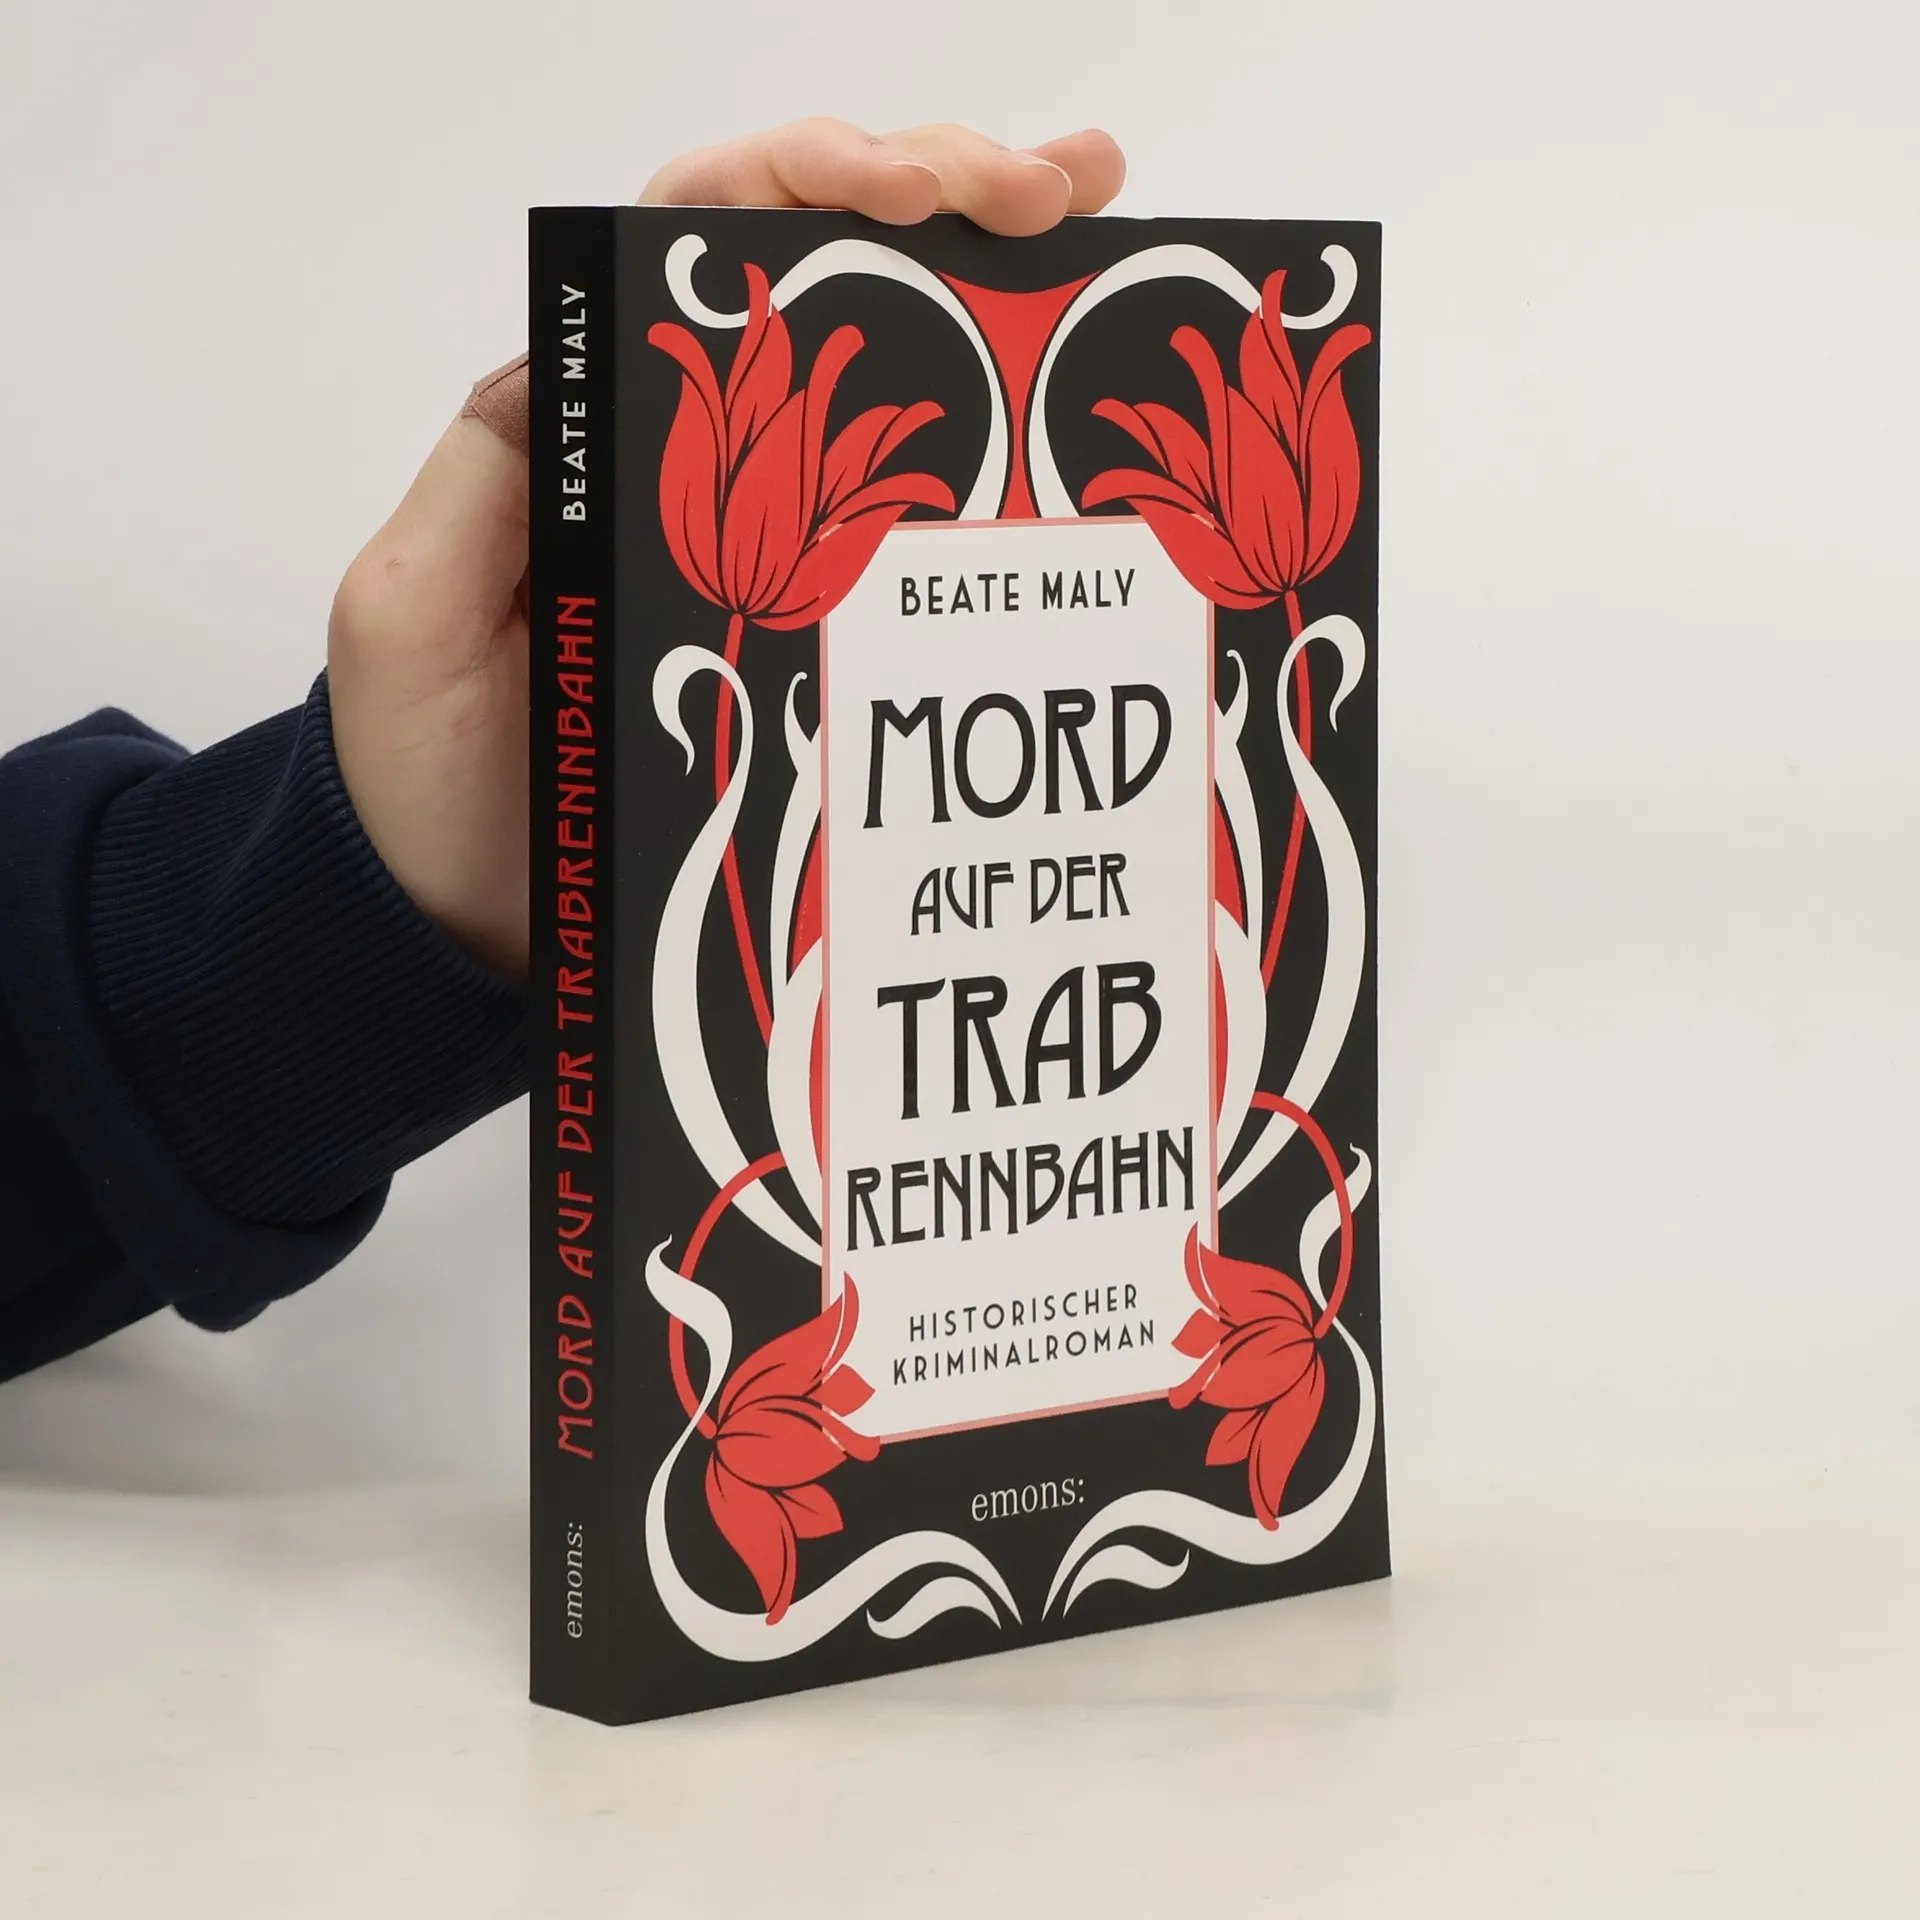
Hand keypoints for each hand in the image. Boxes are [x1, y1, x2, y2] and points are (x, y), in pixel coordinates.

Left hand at [326, 120, 1126, 981]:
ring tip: (1100, 221)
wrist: (477, 925)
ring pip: (885, 362)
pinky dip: (994, 437)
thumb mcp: (412, 619)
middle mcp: (689, 460)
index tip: (908, 191)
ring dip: (992, 277)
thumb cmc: (427, 783)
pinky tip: (1068, 402)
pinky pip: (909, 510)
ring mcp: (765, 538)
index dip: (802, 180)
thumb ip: (478, 487)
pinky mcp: (810, 623)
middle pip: (818, 268)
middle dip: (943, 190)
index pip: (695, 242)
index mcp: (589, 428)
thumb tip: (565, 357)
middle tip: (1061, 187)